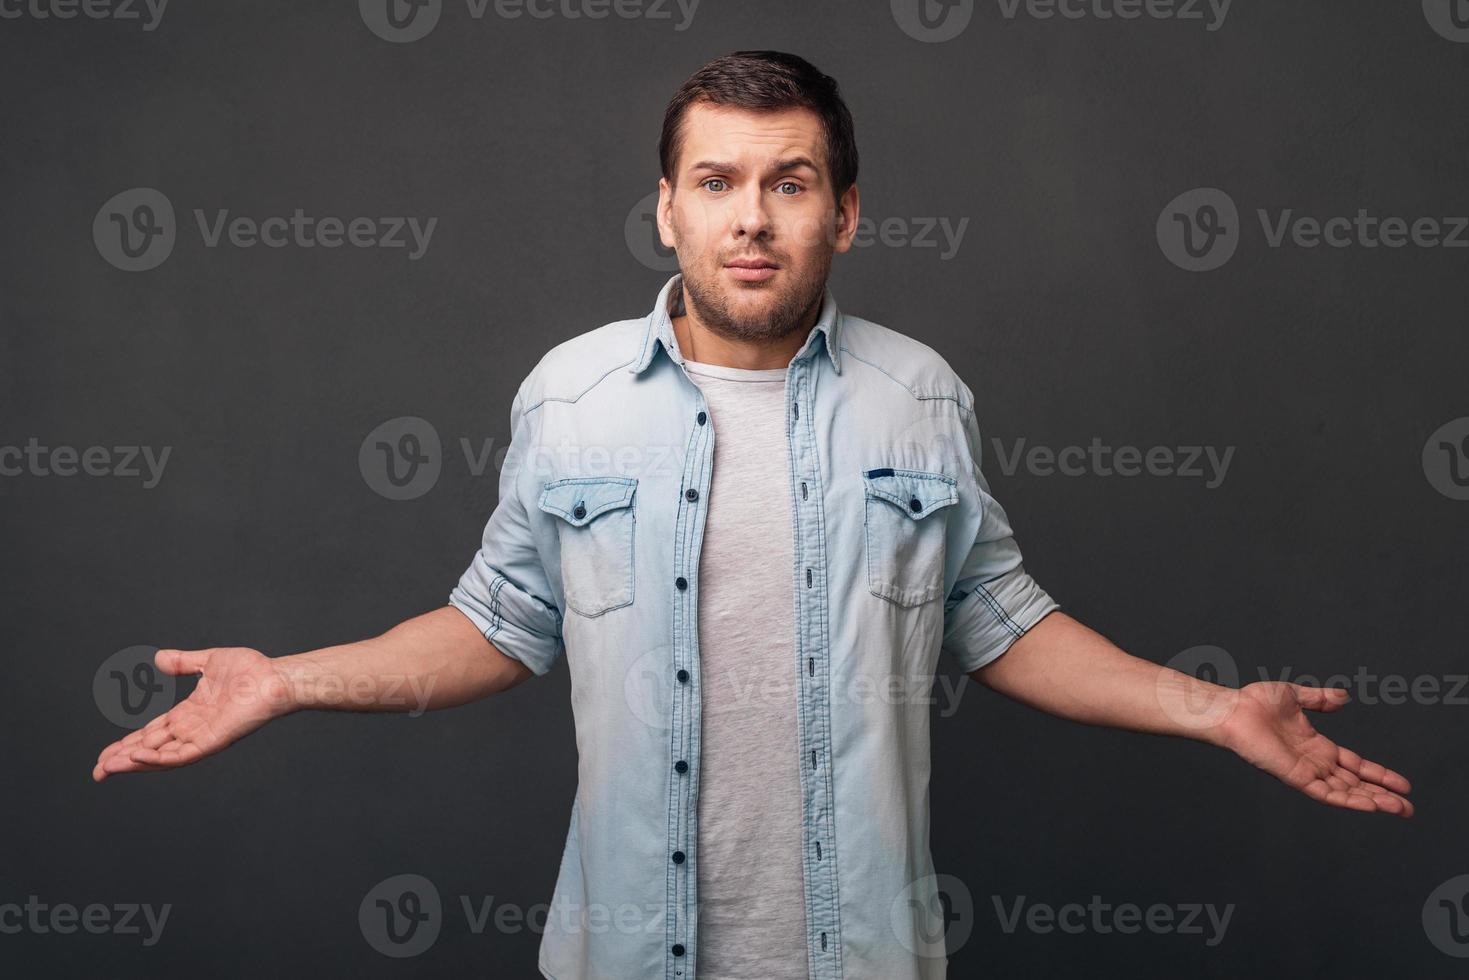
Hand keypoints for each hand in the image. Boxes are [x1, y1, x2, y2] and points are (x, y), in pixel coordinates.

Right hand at [92, 647, 293, 780]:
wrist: (277, 676)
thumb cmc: (252, 669)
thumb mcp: (209, 661)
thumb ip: (184, 662)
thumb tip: (159, 658)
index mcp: (189, 713)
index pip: (152, 733)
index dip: (128, 743)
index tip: (105, 754)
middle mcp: (192, 729)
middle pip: (151, 749)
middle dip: (123, 760)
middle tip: (97, 770)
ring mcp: (202, 737)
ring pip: (161, 757)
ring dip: (134, 763)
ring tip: (108, 768)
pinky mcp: (213, 742)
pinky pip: (181, 755)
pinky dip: (158, 758)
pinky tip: (137, 757)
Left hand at [1219, 681, 1412, 816]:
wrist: (1233, 709)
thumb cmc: (1255, 702)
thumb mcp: (1295, 696)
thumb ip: (1320, 699)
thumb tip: (1343, 697)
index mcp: (1317, 746)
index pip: (1355, 766)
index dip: (1379, 774)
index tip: (1402, 784)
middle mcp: (1314, 762)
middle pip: (1355, 784)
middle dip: (1383, 795)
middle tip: (1409, 808)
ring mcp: (1306, 772)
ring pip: (1346, 792)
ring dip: (1373, 801)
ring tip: (1400, 809)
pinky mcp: (1295, 777)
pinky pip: (1326, 794)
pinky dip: (1348, 800)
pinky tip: (1370, 805)